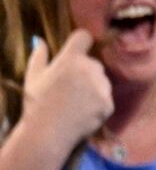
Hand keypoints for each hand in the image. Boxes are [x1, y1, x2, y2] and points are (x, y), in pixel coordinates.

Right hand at [20, 31, 111, 155]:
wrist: (47, 132)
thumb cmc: (37, 103)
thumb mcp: (32, 77)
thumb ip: (39, 56)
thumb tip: (42, 42)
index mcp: (71, 59)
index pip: (84, 36)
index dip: (80, 42)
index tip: (77, 50)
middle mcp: (91, 68)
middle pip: (94, 62)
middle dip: (85, 71)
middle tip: (70, 87)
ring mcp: (102, 86)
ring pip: (102, 80)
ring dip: (94, 87)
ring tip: (76, 102)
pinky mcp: (109, 103)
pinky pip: (106, 98)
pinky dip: (98, 104)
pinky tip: (84, 112)